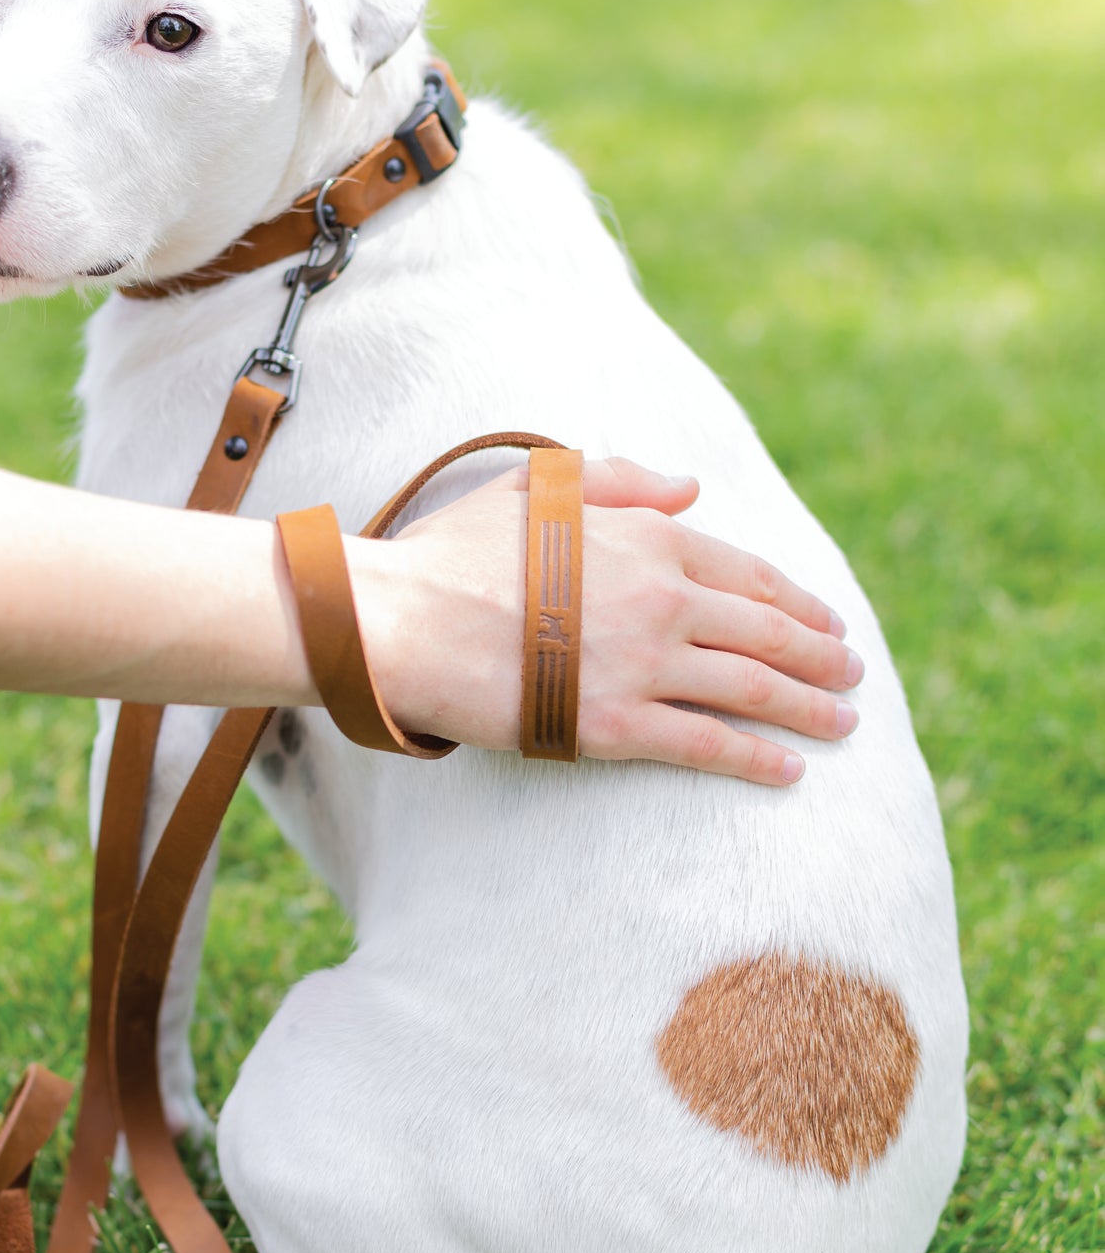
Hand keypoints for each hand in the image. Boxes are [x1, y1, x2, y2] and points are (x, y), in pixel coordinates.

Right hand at [349, 459, 862, 784]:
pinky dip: (756, 758)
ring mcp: (641, 663)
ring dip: (809, 708)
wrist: (401, 620)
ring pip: (752, 688)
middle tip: (853, 675)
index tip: (825, 622)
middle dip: (822, 656)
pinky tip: (791, 772)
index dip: (798, 601)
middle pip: (768, 631)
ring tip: (844, 724)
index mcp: (646, 537)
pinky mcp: (612, 725)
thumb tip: (693, 489)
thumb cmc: (454, 553)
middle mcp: (660, 597)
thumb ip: (620, 480)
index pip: (748, 572)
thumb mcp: (536, 487)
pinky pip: (704, 743)